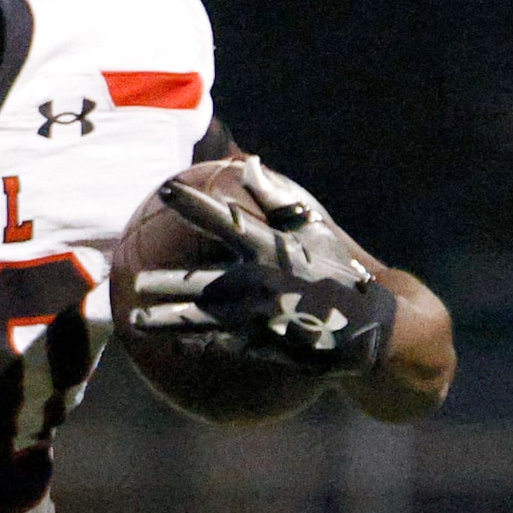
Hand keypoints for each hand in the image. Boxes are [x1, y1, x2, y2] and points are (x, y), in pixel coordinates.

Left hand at [128, 156, 397, 375]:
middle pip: (202, 281)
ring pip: (202, 321)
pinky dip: (197, 344)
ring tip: (137, 320)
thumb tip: (249, 164)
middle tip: (137, 282)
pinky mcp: (266, 348)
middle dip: (165, 282)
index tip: (165, 189)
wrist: (374, 329)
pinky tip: (171, 345)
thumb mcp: (314, 232)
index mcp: (274, 249)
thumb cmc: (338, 272)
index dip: (195, 203)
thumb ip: (275, 201)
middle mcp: (264, 283)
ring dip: (166, 321)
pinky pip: (222, 345)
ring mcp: (263, 319)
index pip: (226, 221)